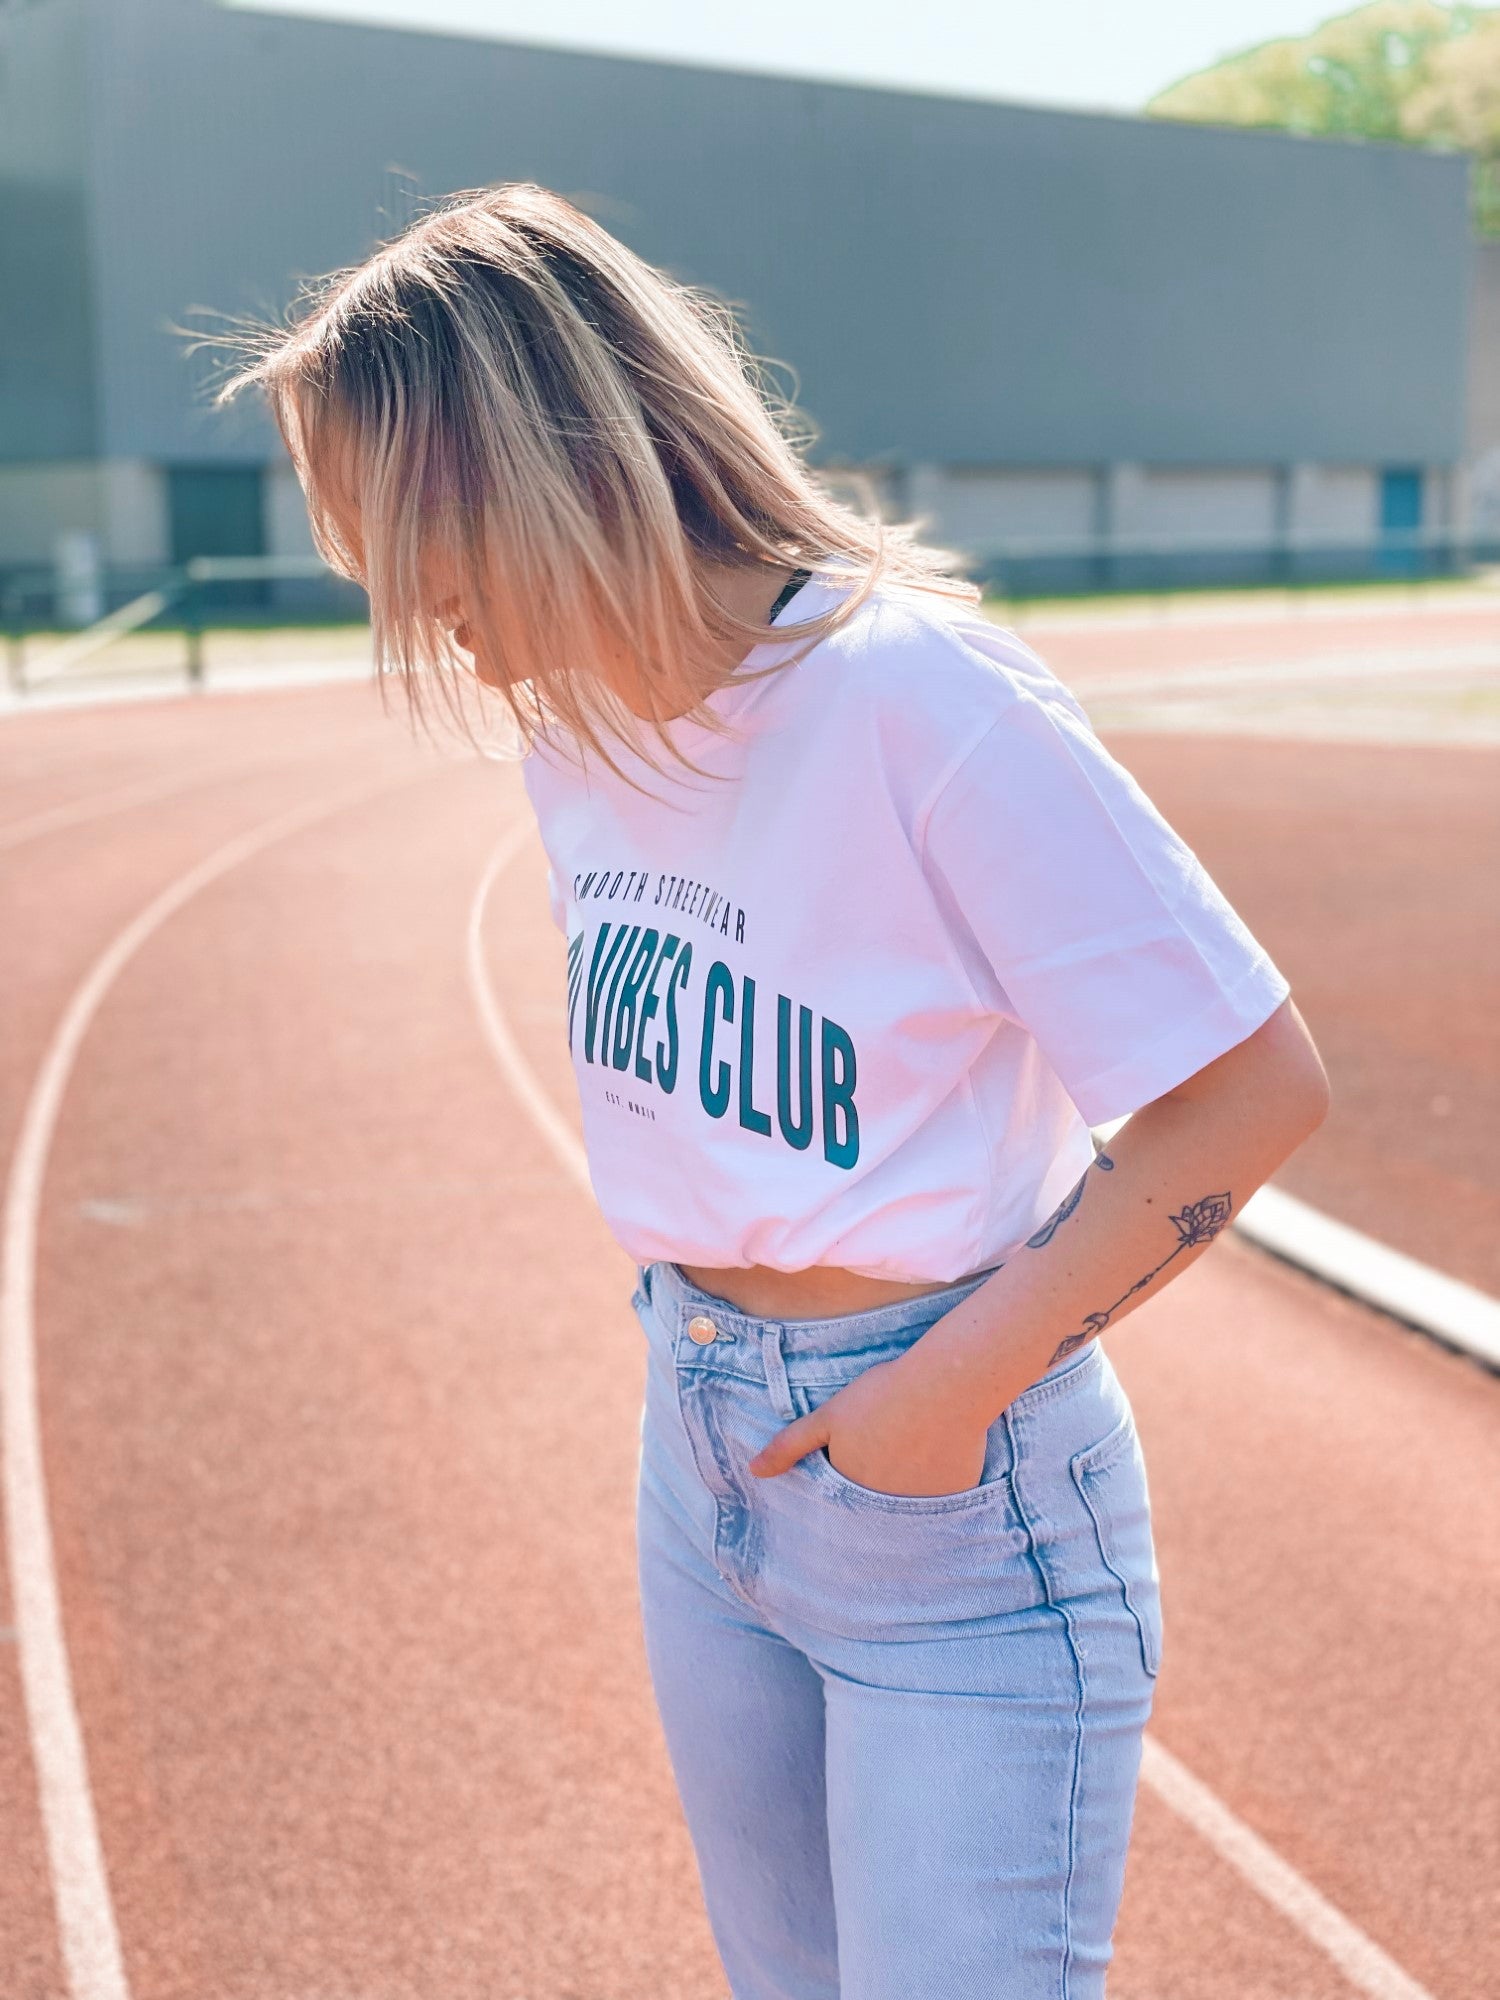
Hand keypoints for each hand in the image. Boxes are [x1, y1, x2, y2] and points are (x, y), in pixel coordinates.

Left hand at [747, 1352, 992, 1497]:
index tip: (863, 1442)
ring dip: (906, 1481)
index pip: (842, 1491)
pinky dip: (937, 1478)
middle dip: (878, 1475)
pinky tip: (939, 1449)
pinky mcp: (953, 1498)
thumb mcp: (828, 1417)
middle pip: (874, 1498)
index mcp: (850, 1490)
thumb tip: (754, 1472)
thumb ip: (789, 1446)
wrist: (944, 1386)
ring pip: (907, 1499)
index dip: (849, 1464)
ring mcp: (921, 1507)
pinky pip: (940, 1496)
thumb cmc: (882, 1396)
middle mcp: (884, 1508)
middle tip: (890, 1441)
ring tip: (914, 1443)